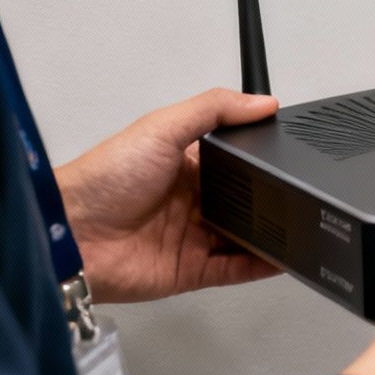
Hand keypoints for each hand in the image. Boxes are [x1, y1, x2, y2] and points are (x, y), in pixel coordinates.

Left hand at [56, 88, 282, 301]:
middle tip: (306, 192)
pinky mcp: (190, 271)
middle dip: (271, 199)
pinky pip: (234, 269)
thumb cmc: (103, 178)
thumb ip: (214, 110)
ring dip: (271, 233)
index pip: (235, 161)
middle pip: (245, 200)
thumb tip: (263, 103)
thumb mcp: (160, 127)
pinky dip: (260, 266)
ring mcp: (192, 237)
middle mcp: (192, 201)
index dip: (260, 159)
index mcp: (185, 165)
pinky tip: (284, 258)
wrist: (69, 235)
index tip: (293, 153)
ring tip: (303, 225)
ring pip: (245, 236)